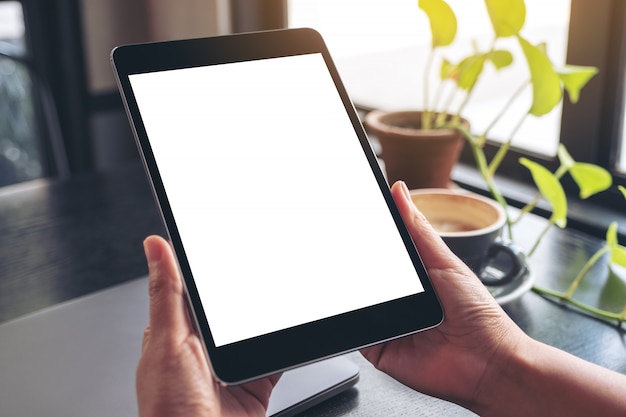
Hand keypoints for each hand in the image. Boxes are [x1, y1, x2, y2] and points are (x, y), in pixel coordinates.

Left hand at [137, 235, 279, 416]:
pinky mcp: (254, 384)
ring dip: (267, 318)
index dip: (206, 265)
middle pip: (229, 308)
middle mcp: (203, 349)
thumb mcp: (167, 342)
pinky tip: (289, 334)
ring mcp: (230, 368)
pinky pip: (273, 358)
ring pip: (253, 330)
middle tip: (266, 262)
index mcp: (174, 333)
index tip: (224, 240)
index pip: (190, 288)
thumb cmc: (170, 411)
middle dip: (245, 291)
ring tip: (283, 294)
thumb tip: (154, 246)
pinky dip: (283, 346)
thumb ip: (165, 295)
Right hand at [361, 181, 526, 409]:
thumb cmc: (480, 315)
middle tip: (336, 244)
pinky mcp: (377, 348)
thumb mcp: (446, 262)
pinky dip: (348, 321)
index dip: (363, 236)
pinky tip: (352, 308)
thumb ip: (418, 230)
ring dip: (350, 292)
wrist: (488, 364)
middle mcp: (397, 299)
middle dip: (351, 263)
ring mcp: (385, 324)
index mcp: (412, 276)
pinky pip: (353, 333)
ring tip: (347, 277)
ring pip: (355, 302)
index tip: (346, 218)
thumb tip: (399, 191)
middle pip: (363, 276)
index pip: (380, 251)